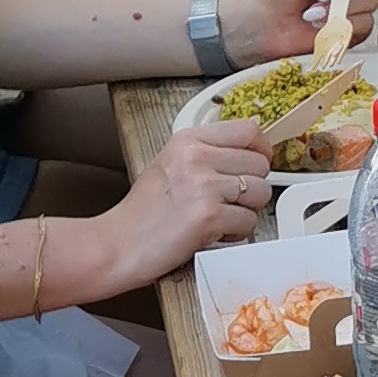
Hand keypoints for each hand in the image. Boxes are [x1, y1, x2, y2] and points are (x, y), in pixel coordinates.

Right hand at [83, 129, 279, 290]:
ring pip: (261, 192)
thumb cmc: (142, 213)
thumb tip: (250, 152)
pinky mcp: (209, 216)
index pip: (248, 130)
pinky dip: (236, 233)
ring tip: (218, 217)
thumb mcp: (171, 165)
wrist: (116, 245)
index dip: (261, 149)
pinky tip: (212, 233)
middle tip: (226, 201)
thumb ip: (207, 154)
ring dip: (245, 210)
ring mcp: (204, 185)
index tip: (256, 163)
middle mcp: (196, 157)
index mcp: (187, 140)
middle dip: (251, 187)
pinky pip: (249, 221)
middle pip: (260, 163)